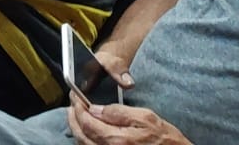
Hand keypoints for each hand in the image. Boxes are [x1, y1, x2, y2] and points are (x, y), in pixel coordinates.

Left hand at [67, 100, 189, 144]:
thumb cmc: (166, 140)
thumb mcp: (146, 118)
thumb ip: (118, 112)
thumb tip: (95, 109)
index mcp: (117, 140)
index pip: (87, 122)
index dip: (78, 108)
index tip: (75, 98)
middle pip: (81, 136)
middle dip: (73, 119)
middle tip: (72, 106)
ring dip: (78, 130)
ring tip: (77, 116)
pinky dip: (86, 140)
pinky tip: (88, 131)